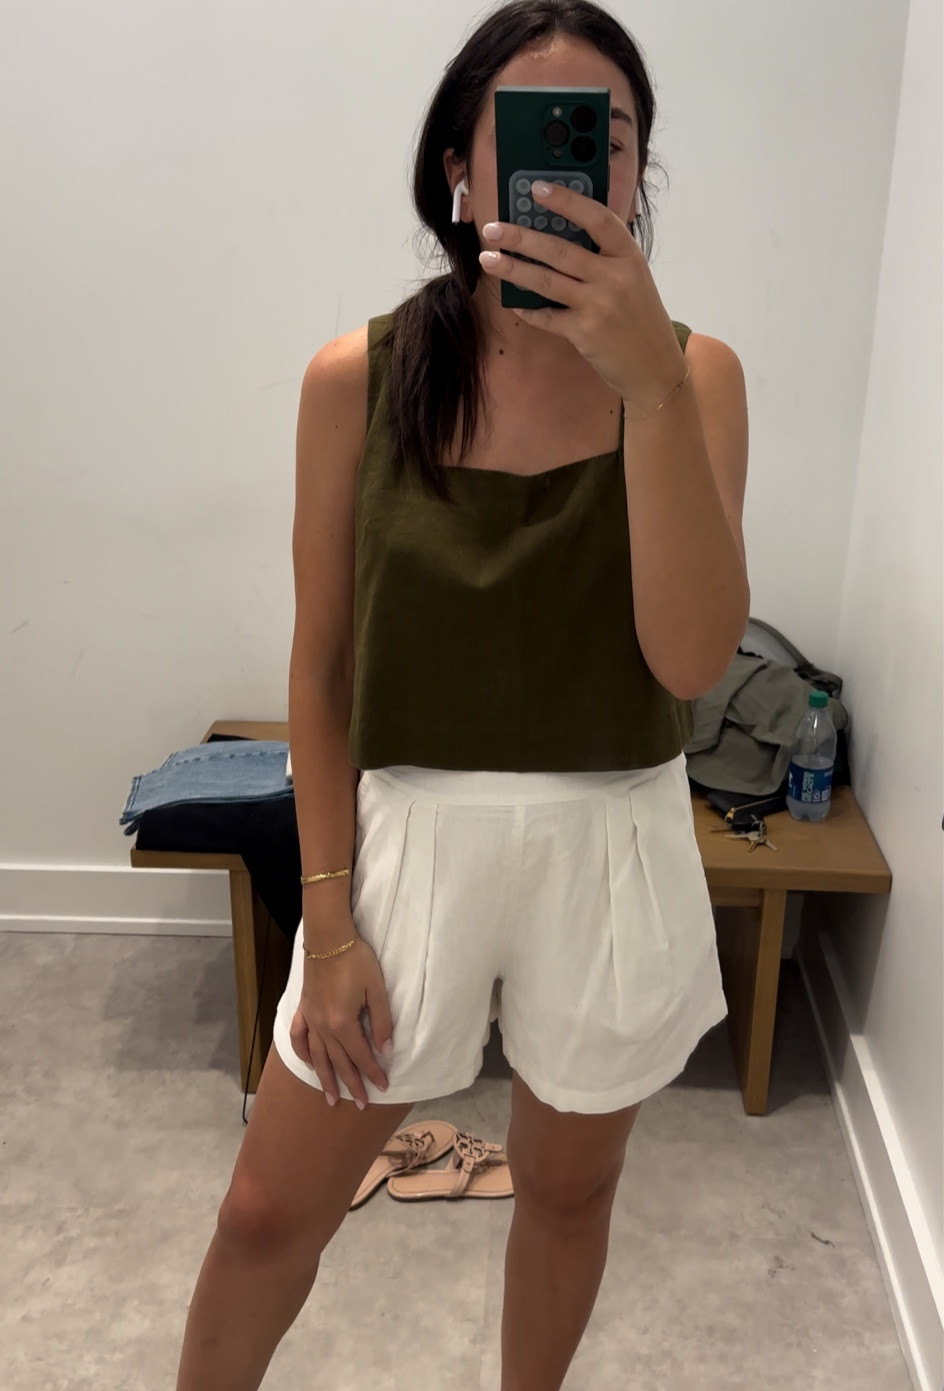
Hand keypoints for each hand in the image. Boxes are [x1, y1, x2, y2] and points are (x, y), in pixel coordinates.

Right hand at [289, 935, 393, 1107]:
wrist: (328, 938)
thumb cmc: (356, 960)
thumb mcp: (377, 990)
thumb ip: (381, 1022)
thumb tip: (386, 1050)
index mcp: (343, 1023)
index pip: (362, 1056)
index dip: (374, 1073)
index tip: (384, 1087)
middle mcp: (324, 1027)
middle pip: (339, 1062)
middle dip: (352, 1084)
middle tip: (361, 1104)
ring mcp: (311, 1019)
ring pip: (318, 1056)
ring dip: (326, 1079)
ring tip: (331, 1098)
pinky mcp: (304, 1009)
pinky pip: (299, 1037)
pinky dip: (303, 1053)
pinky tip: (309, 1063)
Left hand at [478, 179, 686, 416]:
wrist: (654, 366)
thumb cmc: (640, 317)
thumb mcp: (634, 278)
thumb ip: (605, 257)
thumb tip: (558, 235)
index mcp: (629, 256)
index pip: (597, 218)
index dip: (566, 201)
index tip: (536, 188)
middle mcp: (614, 278)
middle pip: (560, 250)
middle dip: (521, 237)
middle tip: (493, 229)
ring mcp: (598, 306)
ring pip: (546, 281)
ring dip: (513, 269)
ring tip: (488, 259)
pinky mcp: (584, 332)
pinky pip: (547, 316)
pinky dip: (528, 309)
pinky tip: (513, 301)